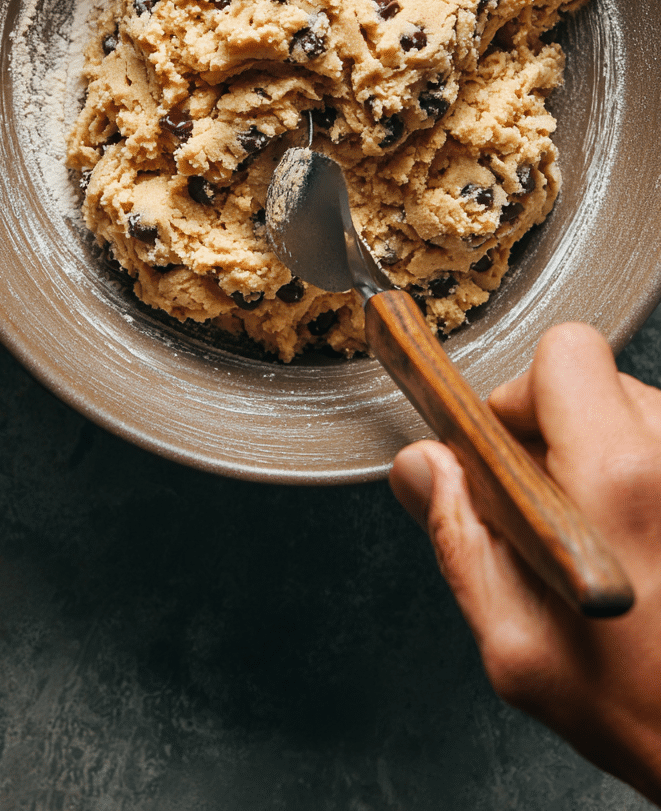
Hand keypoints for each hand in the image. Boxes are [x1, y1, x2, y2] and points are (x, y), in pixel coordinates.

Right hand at [390, 322, 660, 805]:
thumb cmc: (642, 709)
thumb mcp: (520, 643)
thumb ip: (460, 538)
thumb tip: (422, 468)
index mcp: (618, 478)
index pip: (565, 352)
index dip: (520, 394)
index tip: (503, 448)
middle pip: (599, 381)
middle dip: (558, 430)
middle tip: (546, 511)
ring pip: (638, 415)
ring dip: (606, 459)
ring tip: (600, 541)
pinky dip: (642, 483)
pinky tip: (636, 548)